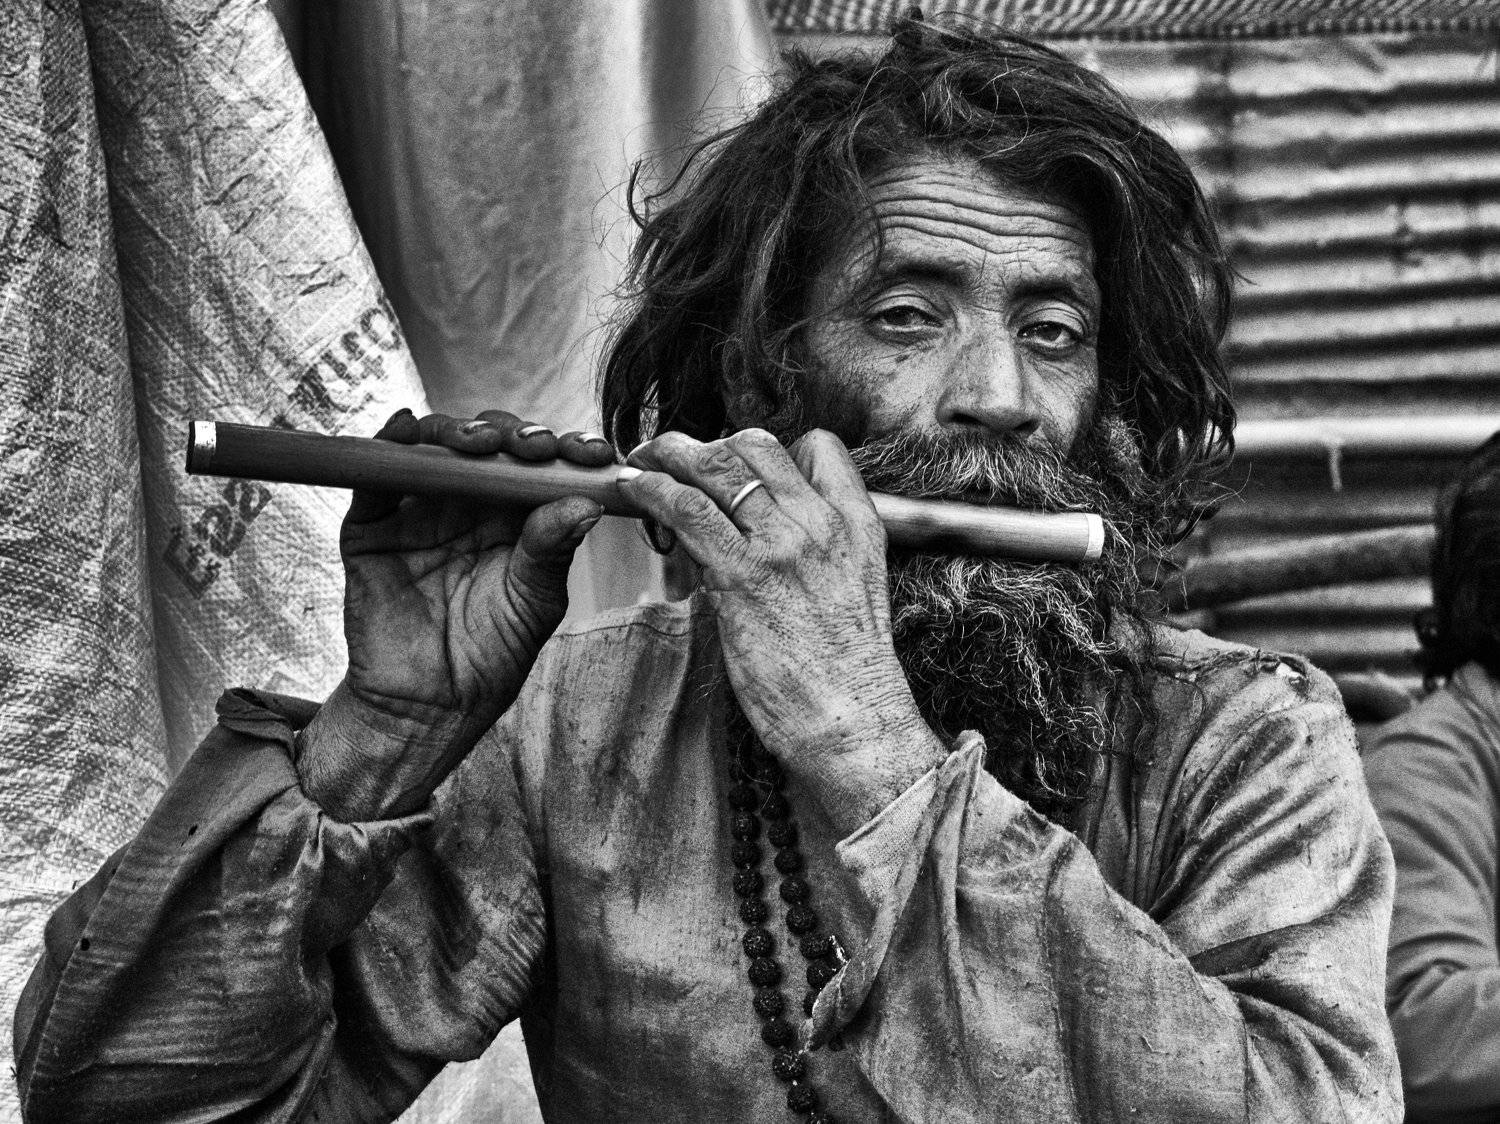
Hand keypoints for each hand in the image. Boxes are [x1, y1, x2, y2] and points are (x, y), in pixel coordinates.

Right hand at [299, 409, 614, 819]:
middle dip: (515, 434)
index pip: (541, 468)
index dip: (566, 450)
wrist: (427, 706)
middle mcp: (469, 505)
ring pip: (436, 449)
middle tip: (536, 447)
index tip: (592, 452)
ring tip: (480, 442)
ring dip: (458, 432)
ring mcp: (419, 510)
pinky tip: (405, 428)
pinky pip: (376, 476)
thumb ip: (552, 549)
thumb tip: (586, 503)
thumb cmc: (491, 658)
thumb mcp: (534, 604)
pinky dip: (387, 445)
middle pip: (489, 445)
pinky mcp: (372, 524)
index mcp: (516, 518)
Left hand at [618, 428, 943, 826]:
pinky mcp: (742, 575)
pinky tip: (633, 490)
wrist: (854, 721)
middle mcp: (821, 522)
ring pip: (716, 466)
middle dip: (710, 444)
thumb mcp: (854, 592)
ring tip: (644, 461)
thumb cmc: (848, 674)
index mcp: (858, 522)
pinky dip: (653, 491)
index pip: (819, 446)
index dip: (774, 452)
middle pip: (757, 446)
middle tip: (675, 456)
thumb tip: (763, 542)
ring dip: (670, 455)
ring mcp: (782, 544)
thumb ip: (817, 554)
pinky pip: (687, 510)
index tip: (741, 471)